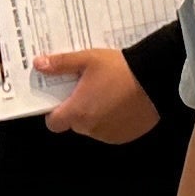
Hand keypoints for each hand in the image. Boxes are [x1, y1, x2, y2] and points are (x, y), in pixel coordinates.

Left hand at [31, 47, 157, 143]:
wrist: (155, 78)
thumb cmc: (119, 69)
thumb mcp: (88, 59)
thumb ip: (61, 64)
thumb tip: (38, 64)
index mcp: (78, 112)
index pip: (54, 123)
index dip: (55, 112)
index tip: (63, 98)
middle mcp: (91, 128)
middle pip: (75, 123)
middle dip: (79, 108)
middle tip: (88, 88)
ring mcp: (110, 135)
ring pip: (94, 127)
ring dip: (96, 115)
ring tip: (109, 92)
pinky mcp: (126, 136)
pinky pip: (112, 130)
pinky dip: (113, 120)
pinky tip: (122, 102)